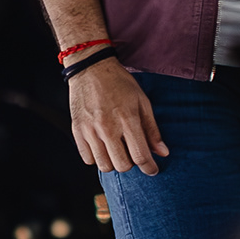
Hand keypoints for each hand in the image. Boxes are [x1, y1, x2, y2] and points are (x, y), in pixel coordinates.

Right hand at [68, 60, 168, 176]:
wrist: (90, 69)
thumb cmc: (119, 83)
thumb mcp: (142, 102)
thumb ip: (152, 129)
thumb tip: (163, 152)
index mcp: (127, 119)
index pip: (140, 155)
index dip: (149, 168)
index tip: (152, 169)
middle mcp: (107, 127)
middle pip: (122, 165)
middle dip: (131, 164)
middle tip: (132, 154)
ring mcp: (90, 130)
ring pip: (104, 166)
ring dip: (114, 163)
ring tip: (117, 150)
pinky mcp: (77, 131)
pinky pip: (87, 159)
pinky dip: (97, 158)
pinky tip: (103, 147)